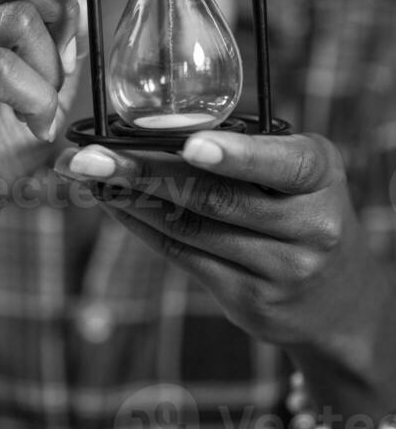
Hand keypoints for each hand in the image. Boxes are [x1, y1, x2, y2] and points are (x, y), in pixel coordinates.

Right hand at [0, 0, 86, 272]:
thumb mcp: (46, 87)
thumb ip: (62, 42)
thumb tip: (77, 8)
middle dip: (53, 10)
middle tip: (53, 68)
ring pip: (17, 16)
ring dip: (48, 71)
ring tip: (34, 112)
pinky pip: (3, 65)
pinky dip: (34, 101)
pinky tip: (25, 128)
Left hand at [55, 131, 389, 359]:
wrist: (340, 298)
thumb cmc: (305, 206)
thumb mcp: (300, 169)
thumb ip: (249, 149)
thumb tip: (159, 126)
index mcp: (320, 175)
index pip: (279, 164)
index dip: (234, 156)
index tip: (191, 145)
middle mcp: (307, 227)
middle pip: (215, 198)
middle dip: (144, 172)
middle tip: (90, 155)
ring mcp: (280, 271)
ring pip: (191, 229)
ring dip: (130, 198)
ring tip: (87, 174)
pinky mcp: (250, 303)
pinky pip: (185, 257)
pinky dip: (143, 226)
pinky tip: (115, 202)